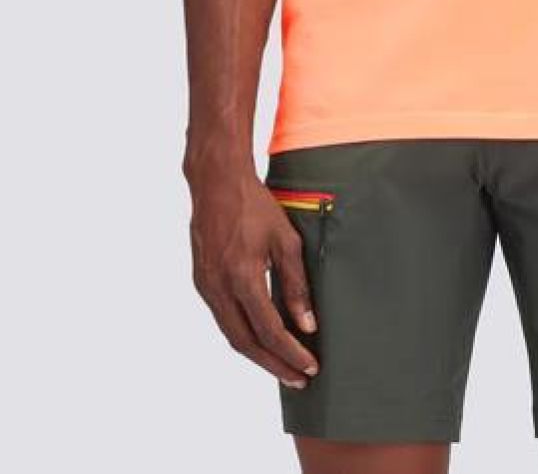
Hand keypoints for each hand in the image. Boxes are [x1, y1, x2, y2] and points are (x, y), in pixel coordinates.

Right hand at [186, 167, 318, 388]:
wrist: (216, 184)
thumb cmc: (256, 207)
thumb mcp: (285, 241)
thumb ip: (296, 284)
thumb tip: (308, 325)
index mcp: (243, 278)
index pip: (269, 330)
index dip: (290, 353)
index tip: (310, 366)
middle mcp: (219, 288)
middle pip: (246, 343)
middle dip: (274, 365)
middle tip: (298, 379)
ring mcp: (206, 287)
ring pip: (231, 334)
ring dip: (258, 354)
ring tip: (283, 365)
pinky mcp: (201, 282)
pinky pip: (223, 318)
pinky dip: (243, 334)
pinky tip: (260, 337)